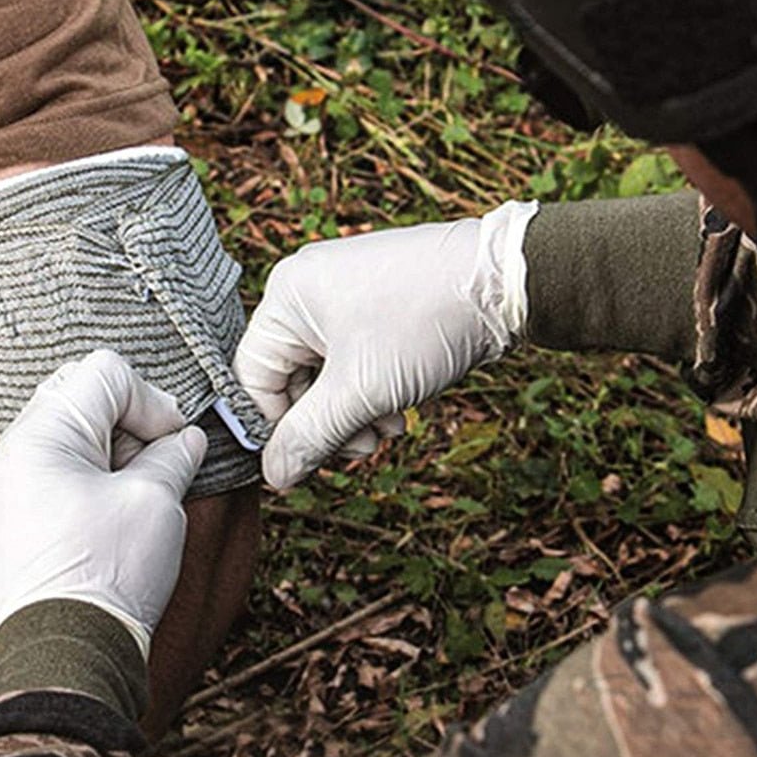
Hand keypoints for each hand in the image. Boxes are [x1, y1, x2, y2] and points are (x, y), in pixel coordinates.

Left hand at [0, 349, 206, 658]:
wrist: (62, 660)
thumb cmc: (107, 576)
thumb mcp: (155, 501)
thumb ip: (175, 454)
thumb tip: (187, 439)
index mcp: (41, 437)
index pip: (106, 374)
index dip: (153, 401)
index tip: (175, 441)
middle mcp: (12, 452)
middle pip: (82, 393)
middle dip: (130, 420)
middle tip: (155, 462)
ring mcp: (5, 485)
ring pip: (70, 431)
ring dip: (112, 449)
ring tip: (135, 494)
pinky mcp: (10, 515)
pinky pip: (54, 467)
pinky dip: (90, 474)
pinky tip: (113, 512)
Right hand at [234, 202, 537, 488]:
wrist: (504, 281)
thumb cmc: (424, 320)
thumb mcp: (360, 390)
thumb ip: (310, 436)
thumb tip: (276, 475)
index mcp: (287, 296)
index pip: (252, 377)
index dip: (272, 428)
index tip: (299, 466)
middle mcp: (309, 290)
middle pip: (290, 379)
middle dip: (326, 423)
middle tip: (362, 448)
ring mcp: (345, 296)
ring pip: (326, 376)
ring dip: (353, 414)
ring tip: (389, 429)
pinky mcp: (377, 306)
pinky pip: (355, 361)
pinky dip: (372, 391)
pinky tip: (402, 409)